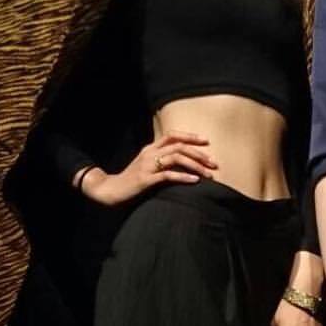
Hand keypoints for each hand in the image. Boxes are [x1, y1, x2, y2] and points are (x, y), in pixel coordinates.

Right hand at [81, 132, 217, 205]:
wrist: (112, 189)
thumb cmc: (133, 179)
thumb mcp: (147, 166)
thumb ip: (162, 161)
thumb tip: (183, 161)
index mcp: (150, 148)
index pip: (172, 135)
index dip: (190, 136)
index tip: (206, 141)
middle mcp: (149, 153)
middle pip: (178, 146)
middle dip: (199, 153)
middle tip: (213, 163)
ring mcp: (147, 165)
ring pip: (176, 158)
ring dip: (195, 165)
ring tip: (208, 174)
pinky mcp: (146, 179)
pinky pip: (168, 175)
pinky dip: (183, 177)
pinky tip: (194, 181)